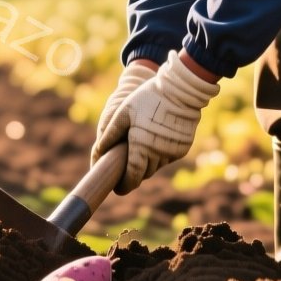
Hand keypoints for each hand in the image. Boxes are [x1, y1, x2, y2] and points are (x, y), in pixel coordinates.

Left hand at [91, 51, 219, 192]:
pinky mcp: (183, 148)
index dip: (124, 185)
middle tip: (124, 168)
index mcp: (143, 146)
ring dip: (147, 163)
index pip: (133, 176)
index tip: (117, 189)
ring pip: (156, 166)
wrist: (181, 91)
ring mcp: (173, 152)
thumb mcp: (124, 112)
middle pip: (144, 173)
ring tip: (139, 149)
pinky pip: (167, 158)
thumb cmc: (148, 98)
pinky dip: (159, 155)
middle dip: (134, 173)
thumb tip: (98, 153)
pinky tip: (155, 141)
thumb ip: (110, 133)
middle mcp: (159, 154)